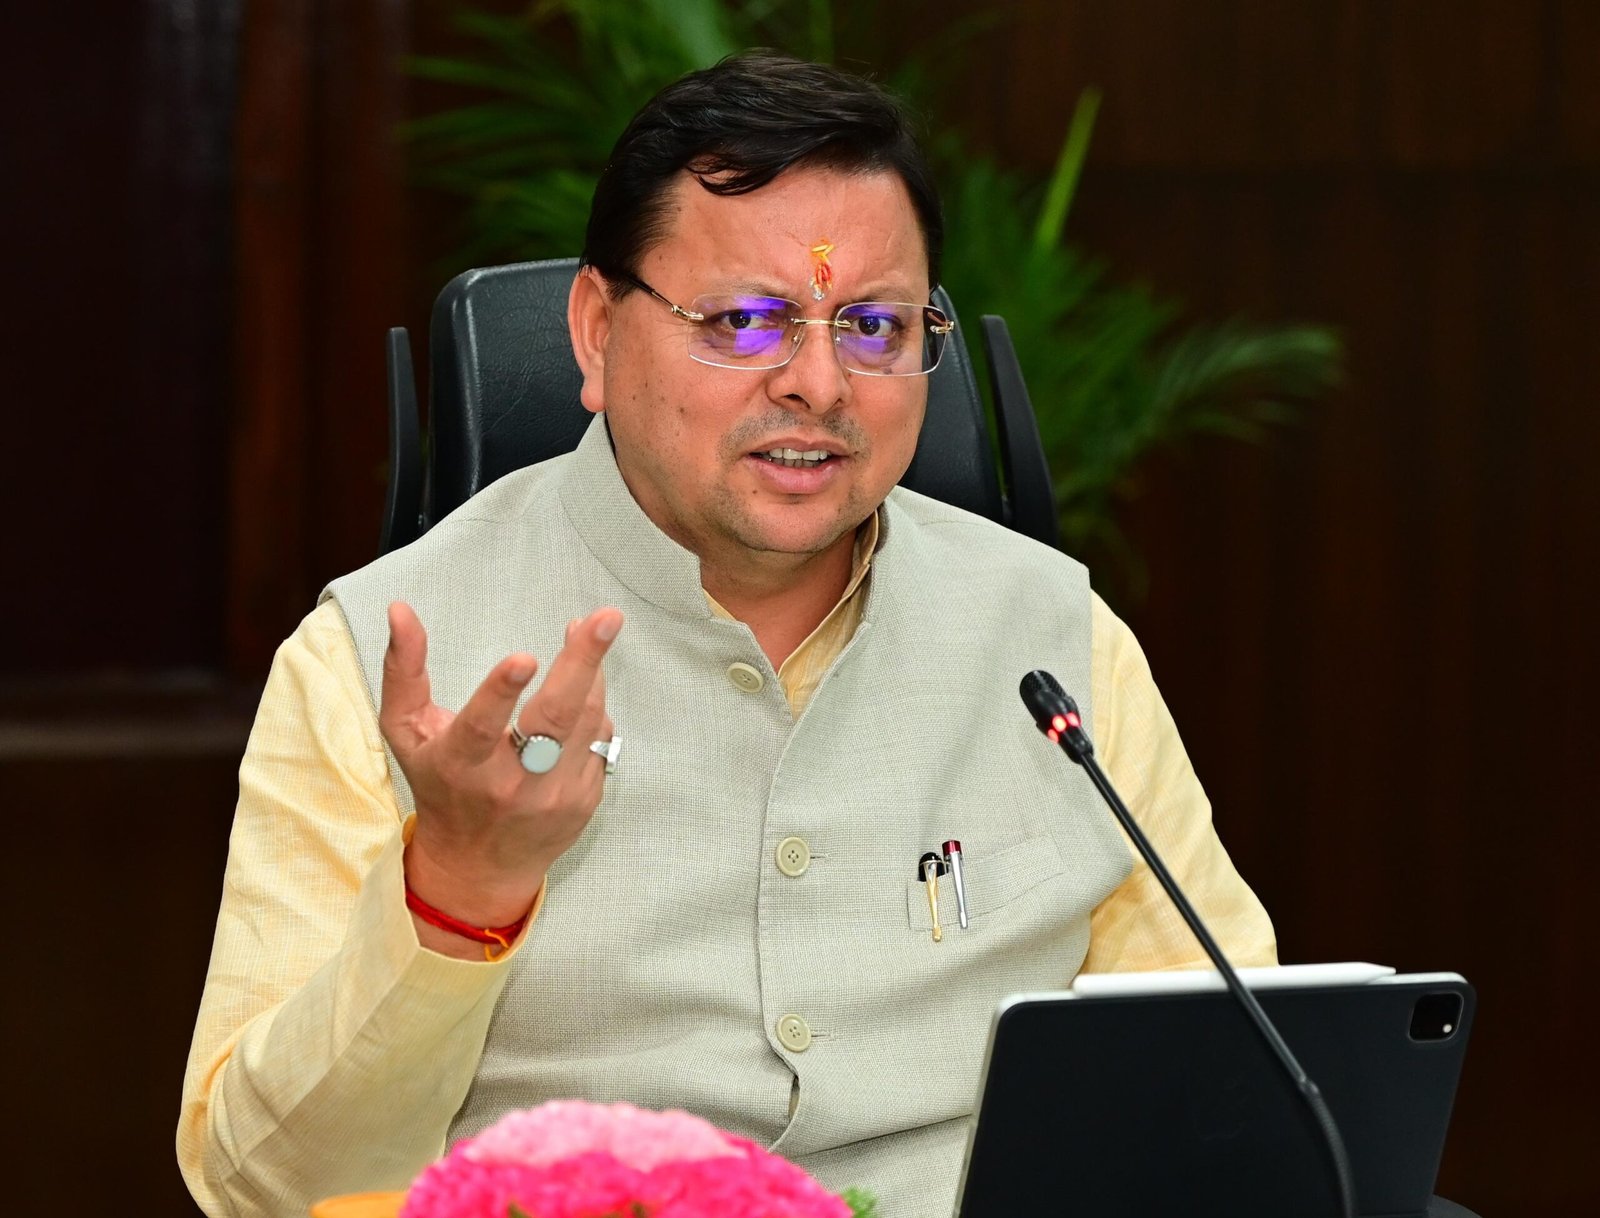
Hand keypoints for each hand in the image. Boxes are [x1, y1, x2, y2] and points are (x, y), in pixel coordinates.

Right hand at [379, 601, 623, 942]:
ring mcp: (553, 795)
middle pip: (555, 718)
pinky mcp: (584, 800)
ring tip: (592, 631)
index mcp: (460, 765)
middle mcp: (510, 784)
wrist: (479, 868)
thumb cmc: (439, 786)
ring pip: (587, 721)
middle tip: (606, 618)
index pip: (481, 727)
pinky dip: (595, 708)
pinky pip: (600, 739)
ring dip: (593, 671)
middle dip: (582, 661)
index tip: (523, 657)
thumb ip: (403, 671)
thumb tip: (401, 609)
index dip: (500, 692)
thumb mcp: (405, 733)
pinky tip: (583, 690)